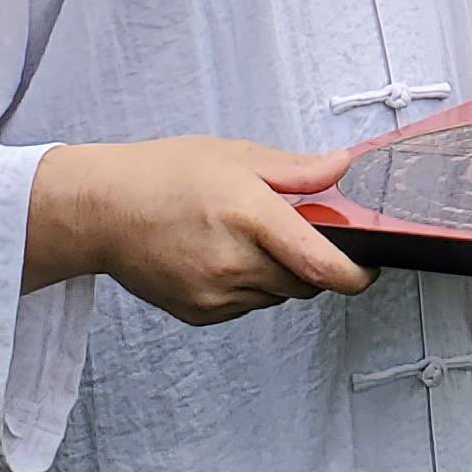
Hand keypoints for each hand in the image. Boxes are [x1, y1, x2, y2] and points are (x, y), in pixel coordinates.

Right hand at [24, 137, 374, 323]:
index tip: (369, 267)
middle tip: (293, 234)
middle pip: (307, 283)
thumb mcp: (236, 156)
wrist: (102, 210)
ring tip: (245, 239)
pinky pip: (247, 307)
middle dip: (313, 262)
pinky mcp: (200, 314)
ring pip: (278, 296)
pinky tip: (222, 257)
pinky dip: (249, 287)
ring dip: (279, 274)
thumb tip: (342, 168)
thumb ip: (297, 171)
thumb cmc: (161, 176)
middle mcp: (234, 262)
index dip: (358, 274)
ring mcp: (215, 294)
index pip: (323, 265)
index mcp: (250, 216)